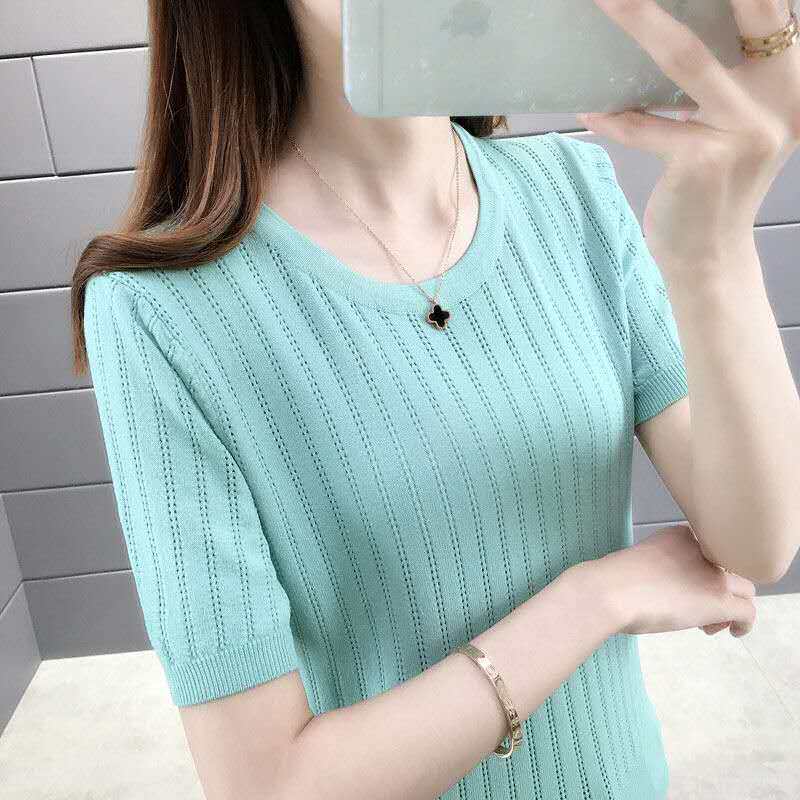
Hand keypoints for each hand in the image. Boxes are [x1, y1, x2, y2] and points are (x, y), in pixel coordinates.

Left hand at [577, 0, 799, 276]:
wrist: (709, 256)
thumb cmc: (712, 189)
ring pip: (687, 60)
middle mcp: (782, 101)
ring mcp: (747, 131)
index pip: (773, 12)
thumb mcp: (730, 127)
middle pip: (748, 13)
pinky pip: (645, 126)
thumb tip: (666, 27)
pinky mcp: (705, 160)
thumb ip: (720, 82)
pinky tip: (589, 110)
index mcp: (792, 84)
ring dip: (640, 22)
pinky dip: (613, 118)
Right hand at [592, 523, 756, 637]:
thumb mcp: (640, 562)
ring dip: (730, 607)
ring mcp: (713, 574)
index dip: (702, 574)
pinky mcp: (720, 600)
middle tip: (696, 609)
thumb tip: (668, 592)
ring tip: (707, 625)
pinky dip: (744, 624)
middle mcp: (702, 549)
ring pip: (744, 590)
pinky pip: (748, 611)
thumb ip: (662, 568)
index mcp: (680, 535)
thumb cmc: (612, 582)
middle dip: (718, 590)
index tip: (686, 590)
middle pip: (729, 570)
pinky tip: (733, 632)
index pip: (708, 552)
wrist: (610, 593)